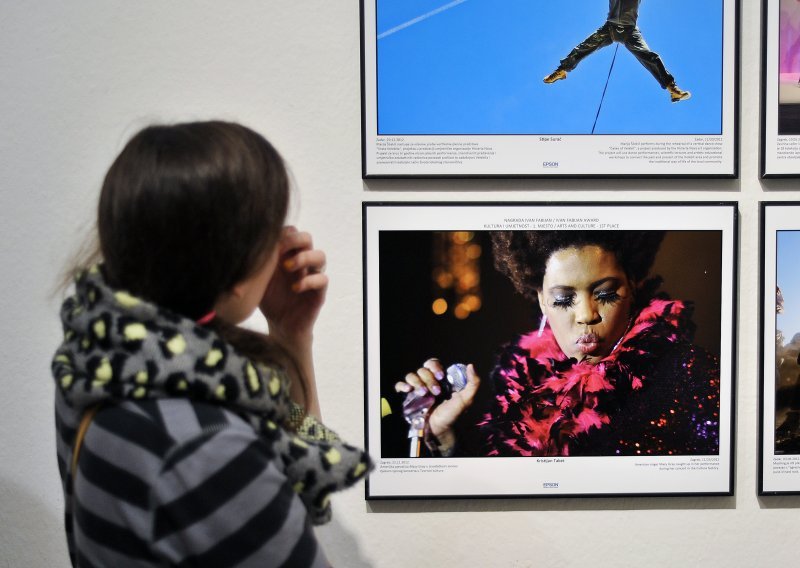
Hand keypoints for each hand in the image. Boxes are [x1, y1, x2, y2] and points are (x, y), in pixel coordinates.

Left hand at [260, 226, 327, 348]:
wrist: (280, 326)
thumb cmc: (267, 300)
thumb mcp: (258, 280)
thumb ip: (255, 264)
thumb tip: (240, 248)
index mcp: (288, 255)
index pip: (291, 231)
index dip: (282, 233)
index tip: (269, 243)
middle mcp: (303, 263)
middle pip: (307, 238)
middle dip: (295, 240)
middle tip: (281, 250)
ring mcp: (312, 276)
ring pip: (320, 256)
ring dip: (304, 258)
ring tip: (287, 267)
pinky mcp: (319, 292)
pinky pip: (323, 279)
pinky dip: (309, 281)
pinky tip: (294, 288)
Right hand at [395, 358, 479, 450]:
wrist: (439, 429)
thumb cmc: (452, 415)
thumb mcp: (466, 400)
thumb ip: (473, 383)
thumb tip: (470, 366)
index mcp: (439, 379)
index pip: (433, 363)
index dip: (435, 367)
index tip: (441, 376)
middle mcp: (427, 381)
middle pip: (422, 369)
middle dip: (429, 379)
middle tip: (436, 391)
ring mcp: (416, 388)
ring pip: (411, 375)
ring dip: (417, 383)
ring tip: (424, 394)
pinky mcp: (408, 397)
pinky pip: (400, 385)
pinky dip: (402, 385)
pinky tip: (408, 390)